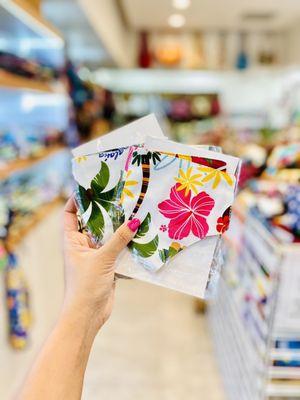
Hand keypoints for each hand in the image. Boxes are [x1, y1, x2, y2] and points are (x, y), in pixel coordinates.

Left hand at [63, 197, 139, 334]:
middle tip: (122, 198)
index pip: (70, 214)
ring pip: (108, 237)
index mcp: (72, 240)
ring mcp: (95, 256)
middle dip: (106, 212)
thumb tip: (135, 221)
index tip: (91, 187)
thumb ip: (119, 240)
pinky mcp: (107, 266)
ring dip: (120, 230)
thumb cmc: (85, 285)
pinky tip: (141, 238)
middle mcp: (83, 246)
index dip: (77, 200)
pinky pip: (118, 251)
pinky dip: (127, 246)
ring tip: (135, 214)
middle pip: (93, 223)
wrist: (88, 315)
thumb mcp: (102, 259)